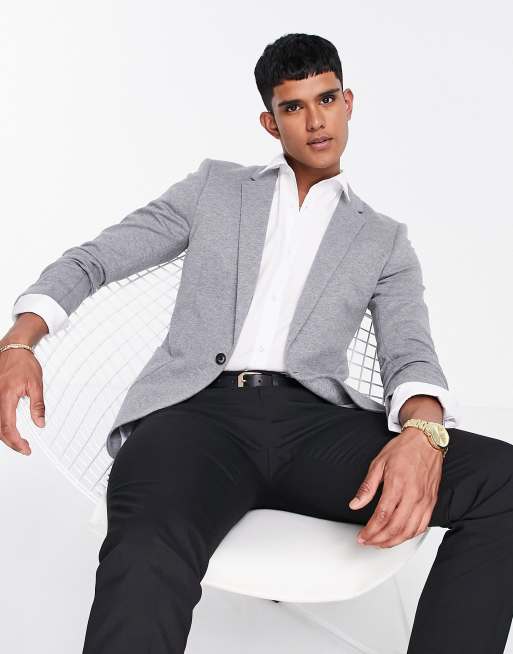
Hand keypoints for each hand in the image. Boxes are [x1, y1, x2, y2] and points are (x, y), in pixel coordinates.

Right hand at [0, 345, 44, 454]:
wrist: (13, 347)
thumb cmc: (24, 363)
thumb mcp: (36, 384)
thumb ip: (37, 405)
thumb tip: (40, 424)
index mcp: (6, 395)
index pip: (8, 426)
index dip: (16, 441)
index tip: (26, 449)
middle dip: (11, 442)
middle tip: (24, 448)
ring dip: (4, 435)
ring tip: (18, 441)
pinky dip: (0, 426)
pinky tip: (8, 429)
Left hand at [348, 428, 442, 547]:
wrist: (425, 440)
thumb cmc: (403, 449)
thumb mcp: (378, 463)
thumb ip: (367, 487)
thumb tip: (355, 504)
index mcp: (397, 484)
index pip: (382, 516)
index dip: (370, 530)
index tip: (362, 536)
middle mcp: (413, 494)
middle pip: (395, 527)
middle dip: (379, 539)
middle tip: (368, 541)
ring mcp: (424, 500)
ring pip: (410, 530)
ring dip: (394, 541)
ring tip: (380, 542)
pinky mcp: (432, 502)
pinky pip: (422, 525)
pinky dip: (410, 535)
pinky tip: (400, 536)